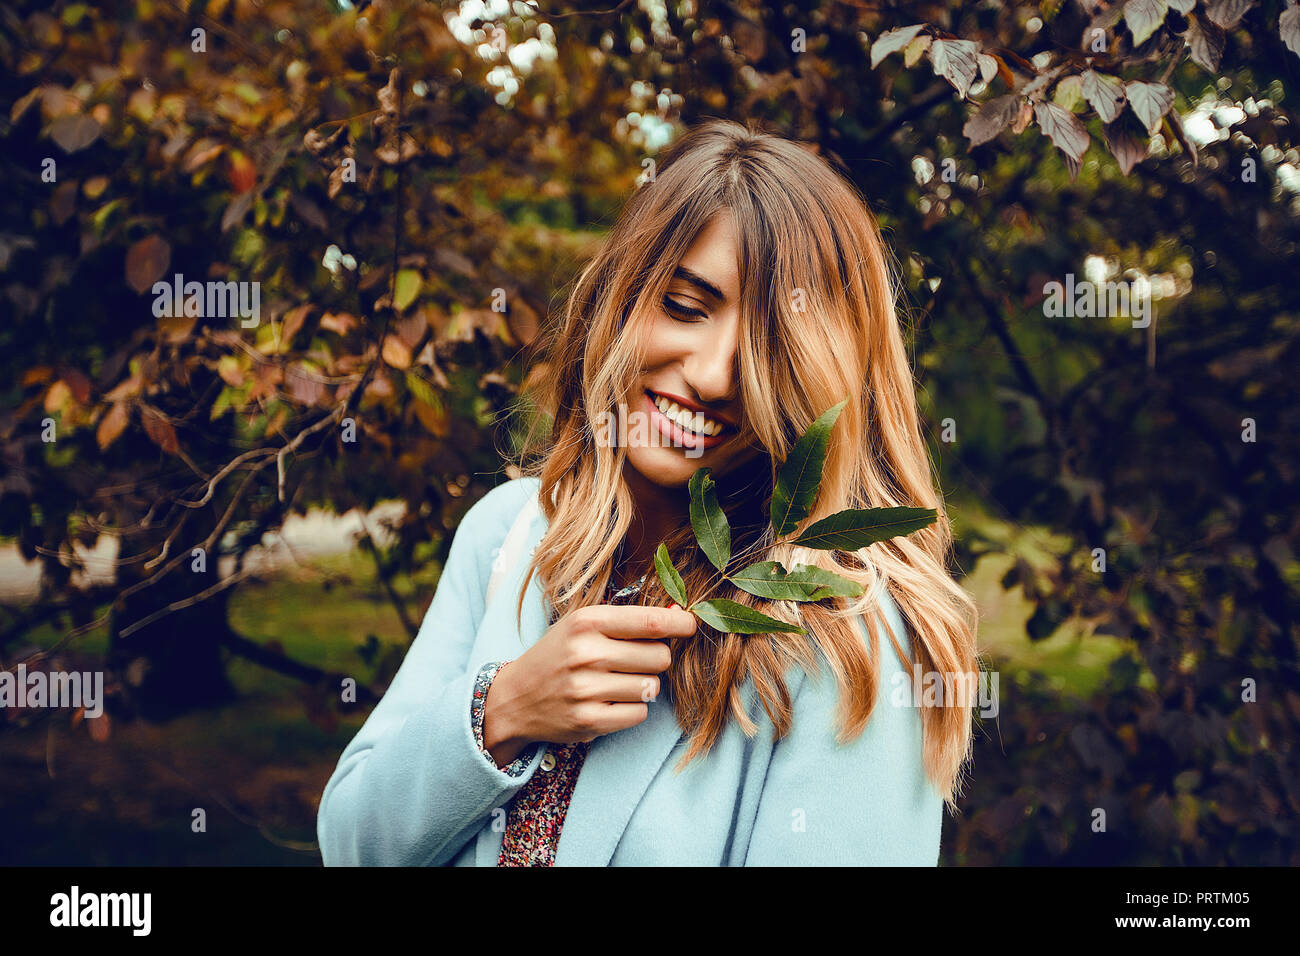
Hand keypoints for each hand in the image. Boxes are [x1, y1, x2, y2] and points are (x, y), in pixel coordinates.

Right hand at [481, 603, 696, 765]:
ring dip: (643, 686)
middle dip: (656, 659)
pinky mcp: (589, 721)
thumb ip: (628, 620)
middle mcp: (586, 653)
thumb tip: (681, 615)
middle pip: (659, 657)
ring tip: (618, 682)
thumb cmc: (558, 655)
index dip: (680, 624)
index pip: (650, 621)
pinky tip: (610, 702)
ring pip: (651, 687)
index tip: (691, 625)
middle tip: (635, 661)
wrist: (514, 698)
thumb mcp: (583, 625)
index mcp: (587, 622)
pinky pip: (639, 714)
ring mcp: (586, 689)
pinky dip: (632, 709)